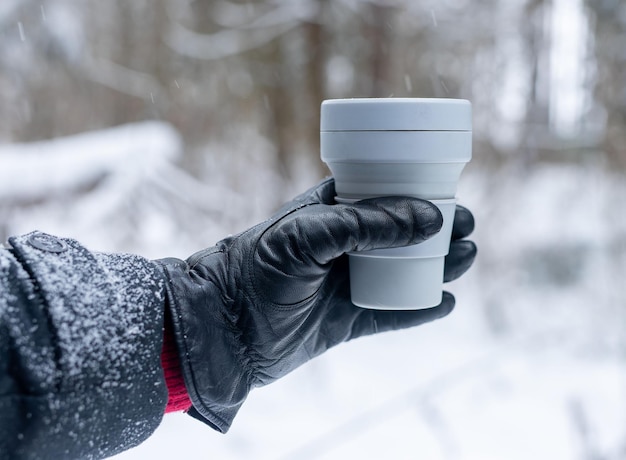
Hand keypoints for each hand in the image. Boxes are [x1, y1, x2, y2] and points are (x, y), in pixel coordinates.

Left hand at [159, 178, 475, 431]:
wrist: (225, 329)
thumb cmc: (258, 269)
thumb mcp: (308, 235)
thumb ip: (366, 223)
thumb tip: (429, 219)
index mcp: (330, 212)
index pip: (384, 194)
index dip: (420, 194)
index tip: (451, 196)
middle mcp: (343, 245)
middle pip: (402, 233)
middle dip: (438, 230)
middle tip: (466, 229)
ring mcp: (347, 282)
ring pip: (404, 271)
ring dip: (438, 265)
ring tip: (465, 258)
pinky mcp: (347, 320)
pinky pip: (392, 312)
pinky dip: (419, 308)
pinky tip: (444, 302)